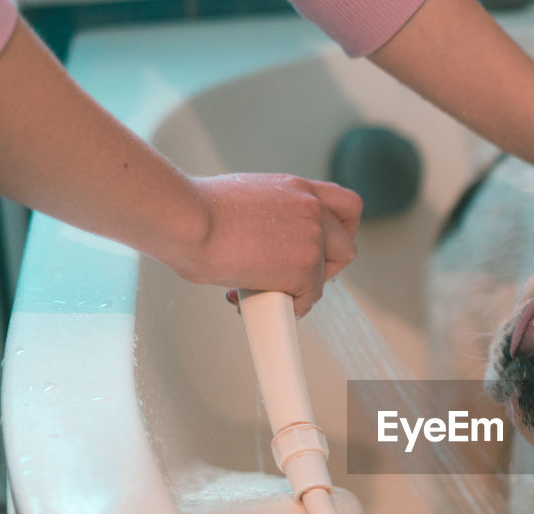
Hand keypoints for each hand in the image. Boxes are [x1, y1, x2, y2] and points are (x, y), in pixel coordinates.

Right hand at [162, 173, 362, 317]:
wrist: (186, 220)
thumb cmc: (195, 213)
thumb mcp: (244, 201)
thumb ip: (268, 219)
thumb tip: (261, 247)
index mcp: (296, 187)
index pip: (345, 205)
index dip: (340, 231)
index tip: (322, 247)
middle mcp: (311, 207)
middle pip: (347, 244)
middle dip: (327, 266)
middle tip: (296, 276)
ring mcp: (312, 237)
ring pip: (328, 275)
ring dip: (306, 287)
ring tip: (273, 291)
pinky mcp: (306, 267)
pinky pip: (310, 297)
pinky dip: (291, 306)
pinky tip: (263, 301)